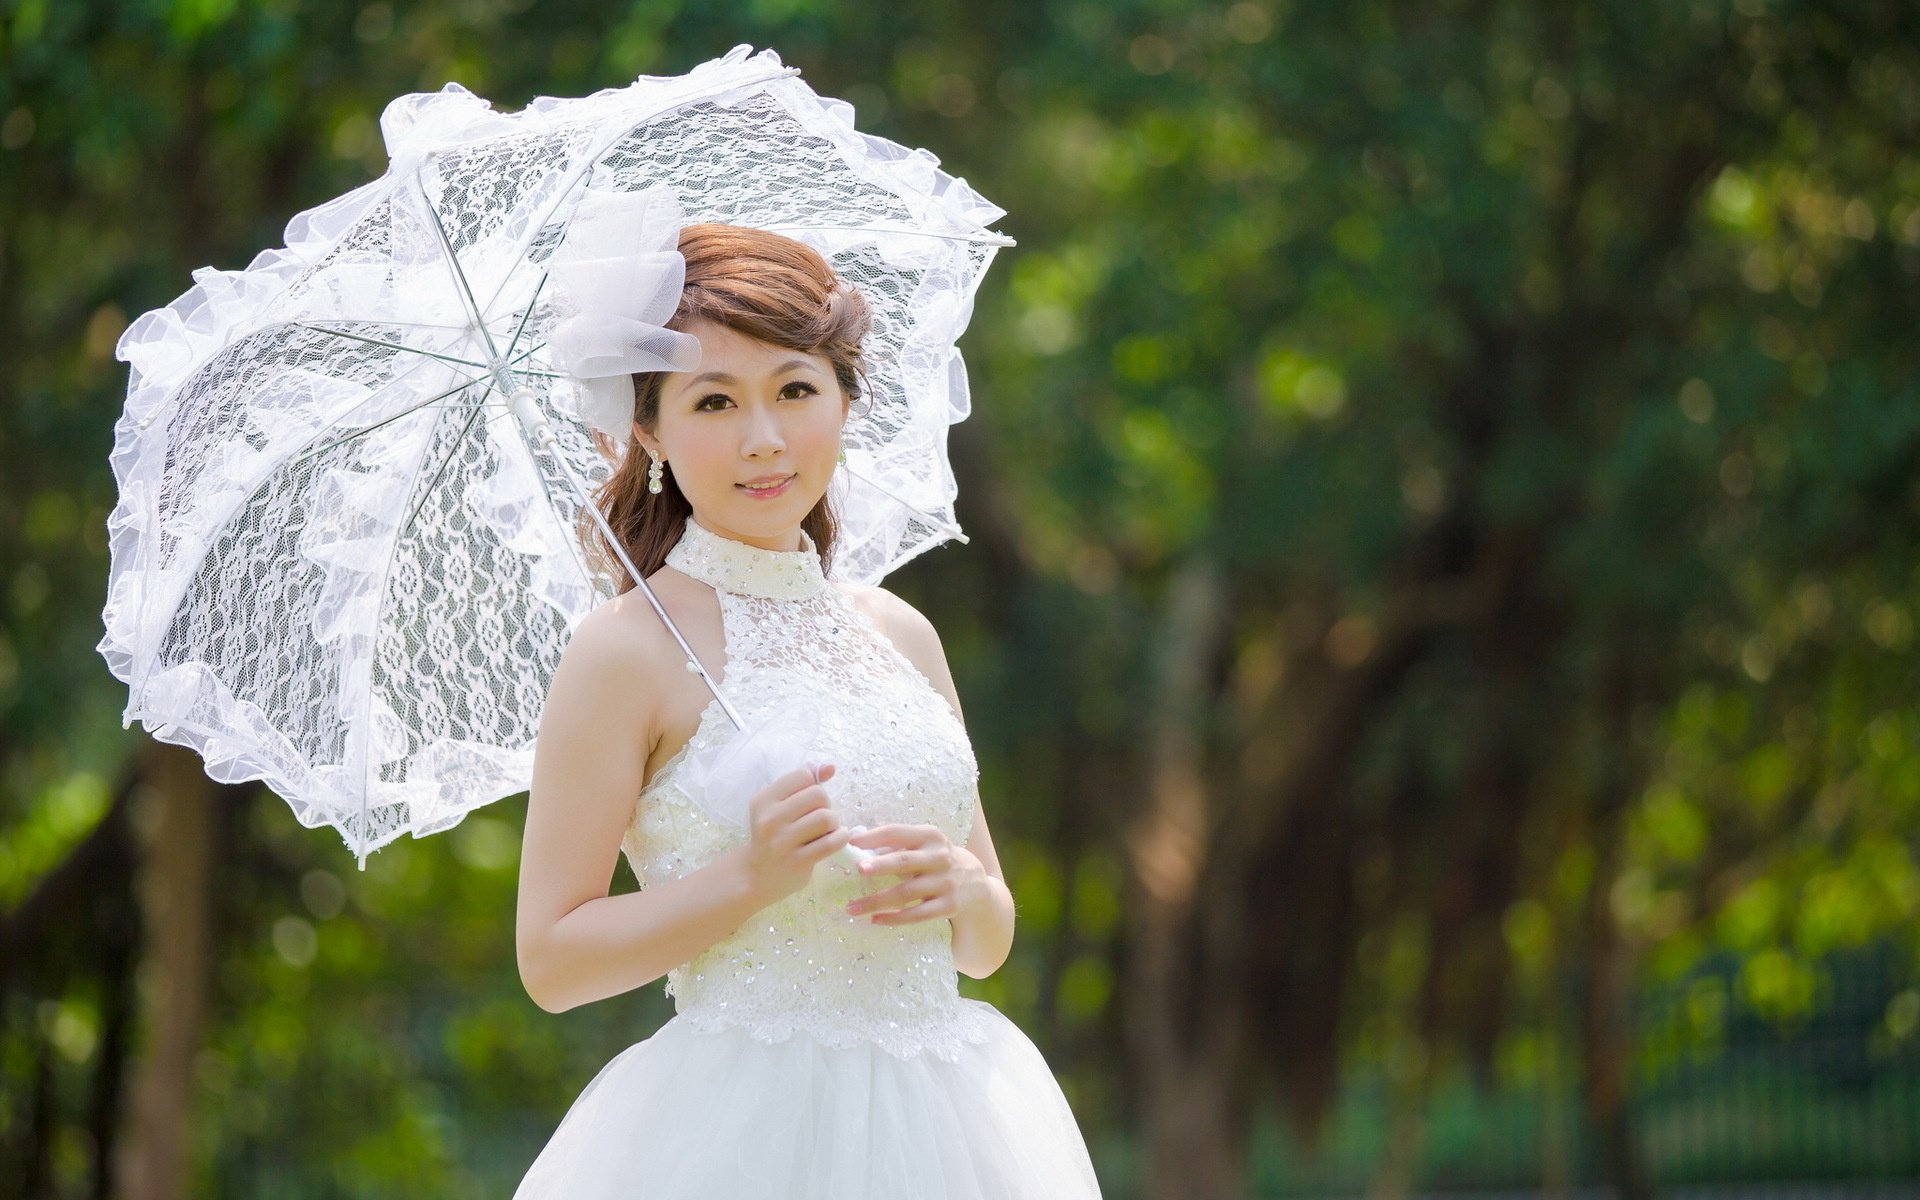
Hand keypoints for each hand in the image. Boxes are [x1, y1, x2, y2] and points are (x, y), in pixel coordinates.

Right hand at [740, 762, 849, 904]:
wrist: (757, 875)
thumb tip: (830, 767)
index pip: (803, 776)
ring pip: (826, 818)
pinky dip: (841, 837)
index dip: (813, 786)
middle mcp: (769, 819)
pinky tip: (837, 838)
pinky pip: (831, 842)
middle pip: (818, 795)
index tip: (808, 801)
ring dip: (834, 822)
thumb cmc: (774, 835)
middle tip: (819, 817)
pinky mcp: (797, 862)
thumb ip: (803, 784)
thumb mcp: (780, 806)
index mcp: (764, 800)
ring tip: (827, 829)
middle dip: (826, 805)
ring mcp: (782, 842)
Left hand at [843, 824, 987, 925]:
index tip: (851, 842)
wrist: (974, 882)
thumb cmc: (937, 859)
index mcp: (930, 836)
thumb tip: (857, 840)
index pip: (898, 833)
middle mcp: (939, 858)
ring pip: (905, 894)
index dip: (874, 837)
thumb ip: (896, 843)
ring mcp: (944, 883)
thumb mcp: (924, 844)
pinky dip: (894, 919)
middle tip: (858, 870)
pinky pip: (917, 915)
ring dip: (876, 901)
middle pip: (904, 862)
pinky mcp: (948, 906)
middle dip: (881, 866)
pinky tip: (875, 920)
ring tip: (852, 908)